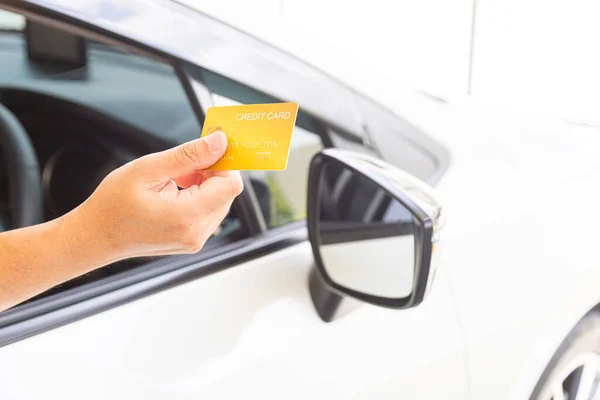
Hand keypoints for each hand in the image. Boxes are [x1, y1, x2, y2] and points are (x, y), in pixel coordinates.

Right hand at [64, 131, 242, 261]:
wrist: (95, 236)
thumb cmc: (113, 204)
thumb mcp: (149, 169)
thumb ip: (189, 155)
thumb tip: (219, 142)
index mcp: (186, 216)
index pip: (231, 185)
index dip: (224, 163)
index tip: (209, 149)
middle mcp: (195, 233)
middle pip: (227, 193)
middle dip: (212, 172)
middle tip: (183, 164)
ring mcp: (194, 240)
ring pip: (220, 202)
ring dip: (205, 184)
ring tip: (174, 179)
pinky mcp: (191, 241)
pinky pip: (208, 213)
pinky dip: (198, 197)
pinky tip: (175, 191)